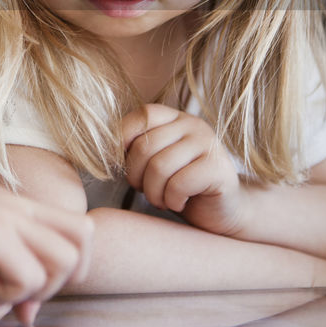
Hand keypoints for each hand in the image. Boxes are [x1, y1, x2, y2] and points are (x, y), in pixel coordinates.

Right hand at [0, 159, 92, 305]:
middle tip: (17, 294)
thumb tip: (11, 288)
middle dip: (61, 281)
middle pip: (83, 242)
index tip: (25, 288)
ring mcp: (4, 217)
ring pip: (65, 261)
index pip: (75, 228)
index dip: (62, 266)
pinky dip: (4, 293)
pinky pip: (27, 278)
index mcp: (12, 202)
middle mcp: (16, 206)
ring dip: (33, 288)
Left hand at [120, 103, 242, 233]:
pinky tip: (180, 202)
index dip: (125, 140)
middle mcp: (193, 125)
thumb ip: (136, 148)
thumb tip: (102, 147)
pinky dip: (172, 200)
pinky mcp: (219, 169)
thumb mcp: (154, 162)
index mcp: (175, 118)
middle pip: (145, 146)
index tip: (124, 166)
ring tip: (162, 199)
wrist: (223, 210)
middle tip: (146, 191)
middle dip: (137, 177)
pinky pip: (179, 184)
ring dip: (154, 192)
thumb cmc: (181, 187)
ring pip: (159, 167)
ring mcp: (209, 144)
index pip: (142, 115)